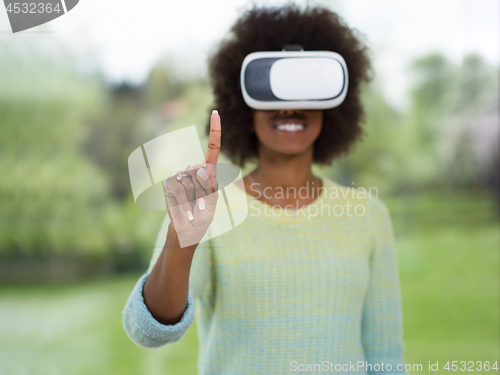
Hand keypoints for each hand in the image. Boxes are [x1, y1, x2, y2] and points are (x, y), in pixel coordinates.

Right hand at [163, 111, 220, 246]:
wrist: (186, 231)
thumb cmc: (202, 217)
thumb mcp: (211, 203)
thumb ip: (208, 186)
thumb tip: (200, 167)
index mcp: (208, 172)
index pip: (212, 149)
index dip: (215, 131)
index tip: (216, 113)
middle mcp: (193, 170)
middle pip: (201, 170)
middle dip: (203, 190)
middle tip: (201, 205)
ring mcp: (180, 175)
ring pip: (190, 180)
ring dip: (194, 198)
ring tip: (193, 208)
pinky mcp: (169, 183)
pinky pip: (179, 188)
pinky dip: (184, 203)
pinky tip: (186, 212)